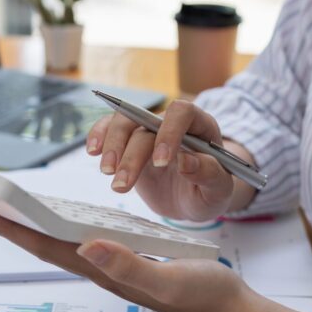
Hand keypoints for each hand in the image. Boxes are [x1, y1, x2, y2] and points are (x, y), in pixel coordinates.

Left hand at [0, 209, 260, 311]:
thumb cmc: (205, 296)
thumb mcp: (169, 278)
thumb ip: (130, 265)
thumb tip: (87, 246)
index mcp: (108, 270)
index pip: (49, 246)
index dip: (14, 229)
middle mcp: (106, 269)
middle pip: (49, 244)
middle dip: (15, 225)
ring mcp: (118, 268)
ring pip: (66, 243)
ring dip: (37, 227)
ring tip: (14, 211)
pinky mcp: (133, 263)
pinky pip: (90, 242)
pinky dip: (70, 228)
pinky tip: (70, 222)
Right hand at [86, 100, 237, 221]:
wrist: (194, 198)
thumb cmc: (210, 191)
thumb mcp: (219, 190)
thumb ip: (209, 174)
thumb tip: (186, 161)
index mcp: (201, 126)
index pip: (182, 113)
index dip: (169, 132)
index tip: (160, 163)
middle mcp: (172, 123)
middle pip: (146, 121)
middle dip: (132, 151)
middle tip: (122, 182)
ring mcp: (149, 131)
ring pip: (124, 123)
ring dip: (112, 146)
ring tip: (108, 173)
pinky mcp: (130, 143)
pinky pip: (110, 129)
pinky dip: (99, 136)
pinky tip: (93, 151)